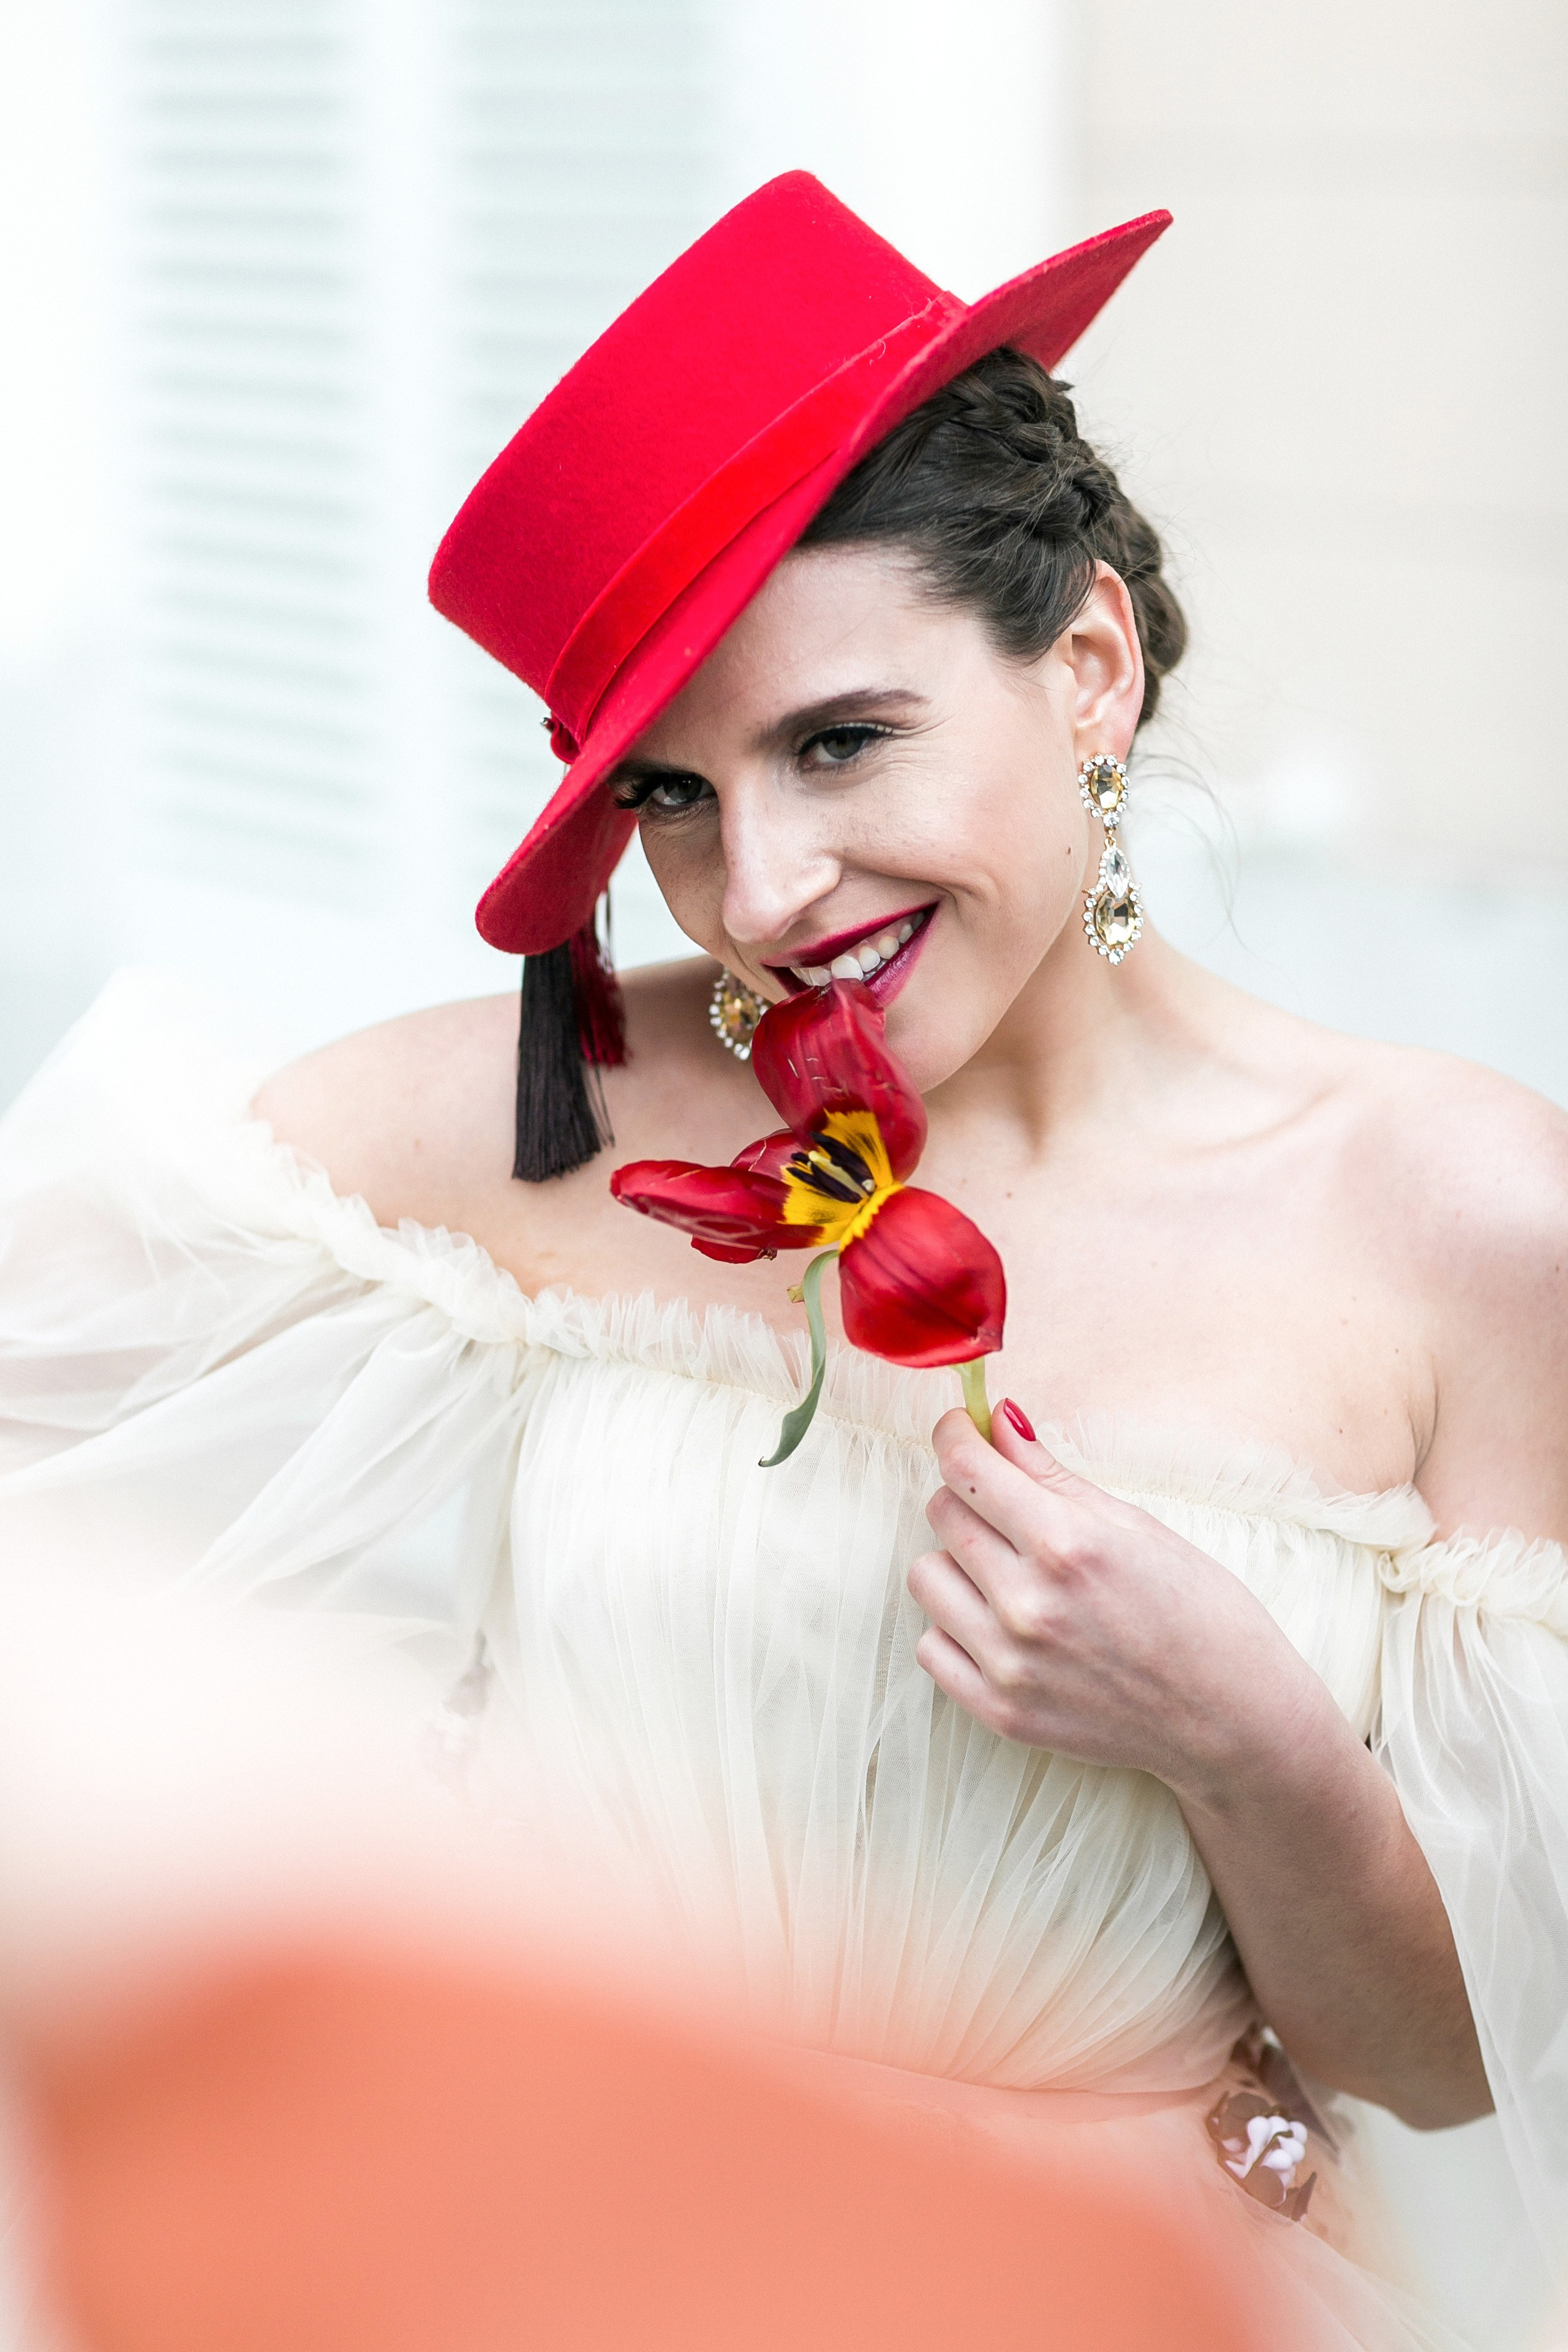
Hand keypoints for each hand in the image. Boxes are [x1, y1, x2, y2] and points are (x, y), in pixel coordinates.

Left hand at [908, 1404, 1327, 1800]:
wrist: (1231, 1720)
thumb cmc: (1202, 1613)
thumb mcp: (1137, 1526)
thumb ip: (1052, 1474)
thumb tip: (997, 1420)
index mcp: (1067, 1544)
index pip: (965, 1469)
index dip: (956, 1436)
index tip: (962, 1430)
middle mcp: (1027, 1604)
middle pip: (943, 1514)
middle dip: (969, 1496)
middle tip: (1010, 1510)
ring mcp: (1009, 1664)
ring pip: (926, 1577)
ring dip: (958, 1563)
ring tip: (1009, 1574)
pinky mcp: (1001, 1713)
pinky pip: (930, 1647)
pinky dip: (957, 1628)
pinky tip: (1001, 1625)